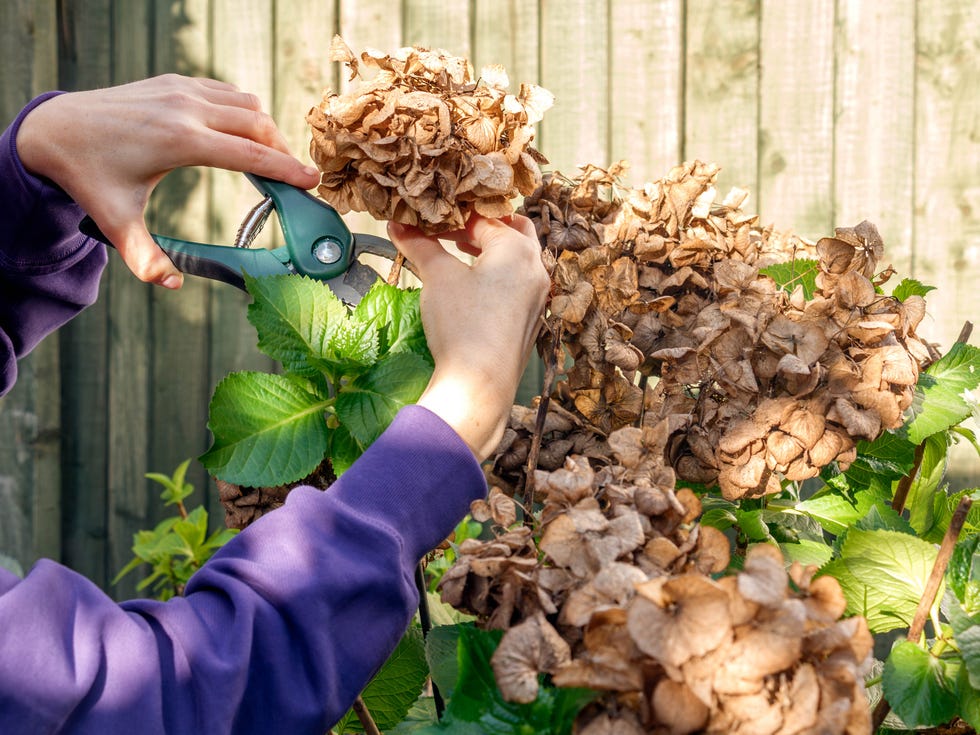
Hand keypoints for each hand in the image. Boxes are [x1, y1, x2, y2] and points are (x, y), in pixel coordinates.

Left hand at [16, 74, 319, 288]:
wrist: (55, 129)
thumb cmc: (88, 176)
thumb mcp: (115, 221)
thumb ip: (145, 257)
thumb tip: (172, 284)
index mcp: (181, 140)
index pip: (251, 154)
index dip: (287, 169)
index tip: (312, 181)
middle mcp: (186, 108)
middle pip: (258, 126)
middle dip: (283, 152)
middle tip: (294, 180)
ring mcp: (182, 90)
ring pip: (247, 105)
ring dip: (265, 131)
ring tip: (271, 161)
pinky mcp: (176, 82)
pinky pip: (227, 93)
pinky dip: (244, 114)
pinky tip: (243, 137)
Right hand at [387, 215, 549, 459]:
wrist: (480, 383)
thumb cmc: (462, 323)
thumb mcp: (438, 277)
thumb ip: (419, 245)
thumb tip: (396, 225)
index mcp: (517, 249)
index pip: (482, 220)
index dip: (452, 219)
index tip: (428, 222)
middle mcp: (535, 267)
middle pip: (513, 231)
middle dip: (482, 228)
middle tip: (453, 231)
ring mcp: (537, 295)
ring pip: (518, 258)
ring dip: (492, 250)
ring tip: (461, 252)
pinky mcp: (531, 318)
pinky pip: (519, 283)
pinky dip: (499, 274)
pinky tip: (475, 286)